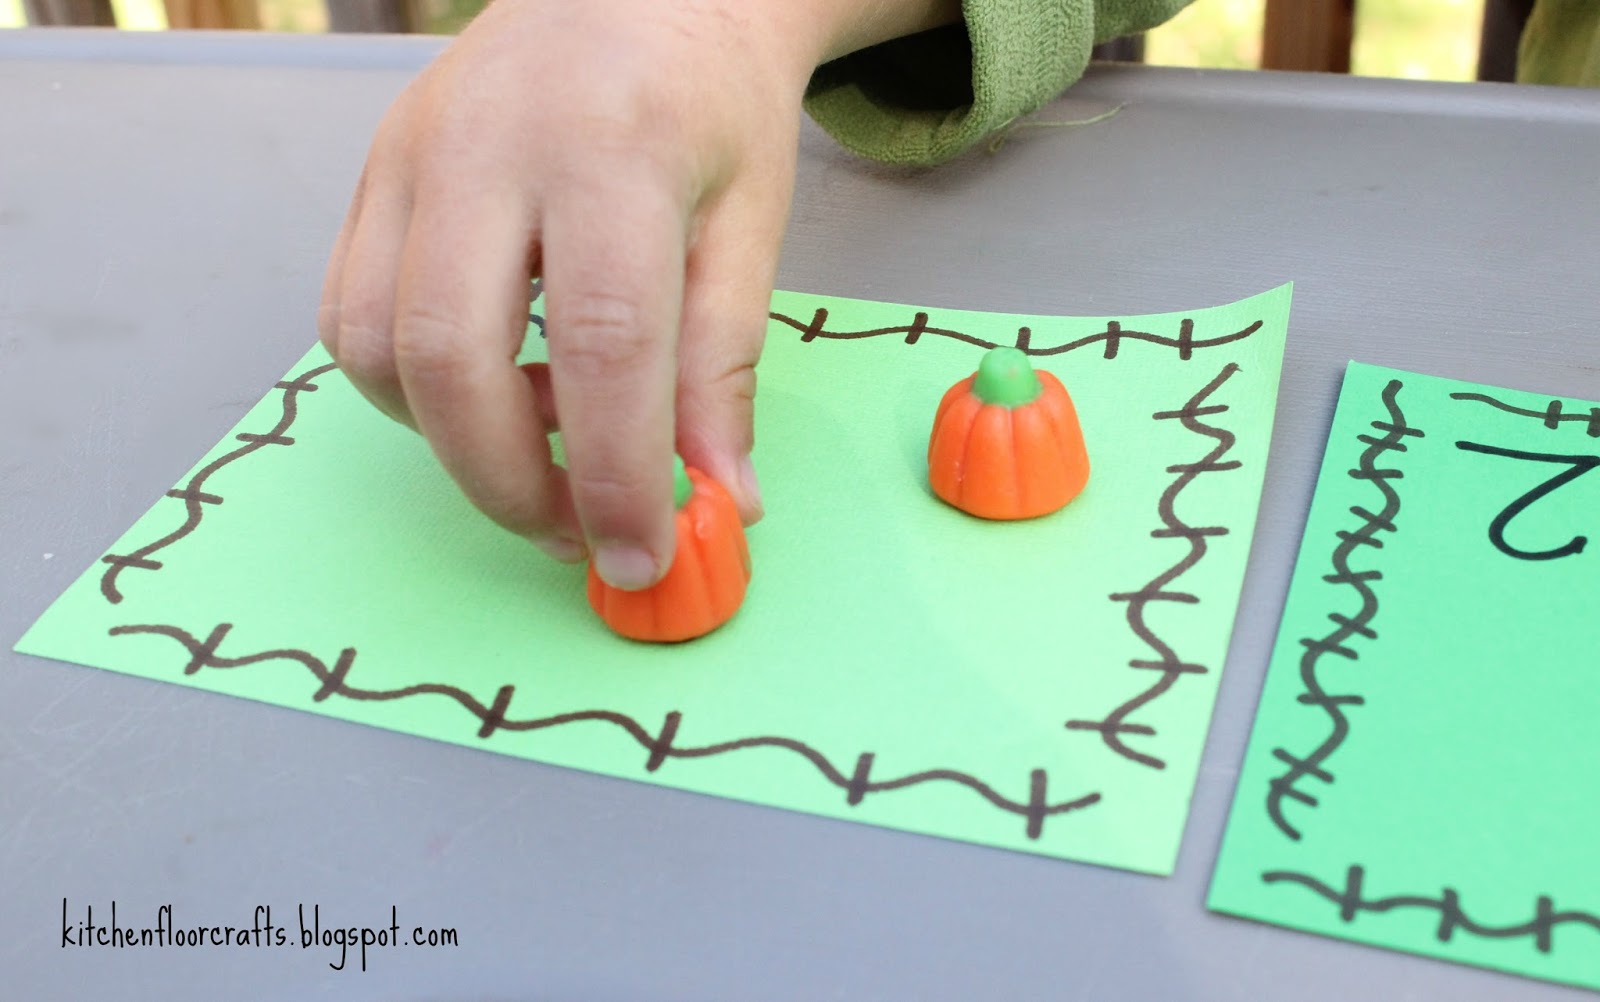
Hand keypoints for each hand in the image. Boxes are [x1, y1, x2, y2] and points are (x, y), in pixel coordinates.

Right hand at [318, 0, 956, 588]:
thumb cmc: (705, 104)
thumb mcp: (750, 224)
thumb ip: (726, 365)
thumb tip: (721, 497)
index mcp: (612, 150)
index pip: (600, 344)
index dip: (616, 474)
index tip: (641, 556)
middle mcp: (487, 146)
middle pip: (449, 357)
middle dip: (509, 485)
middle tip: (580, 531)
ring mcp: (410, 156)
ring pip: (372, 346)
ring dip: (454, 438)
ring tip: (547, 440)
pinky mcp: (373, 175)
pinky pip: (349, 314)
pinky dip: (411, 386)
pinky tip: (493, 383)